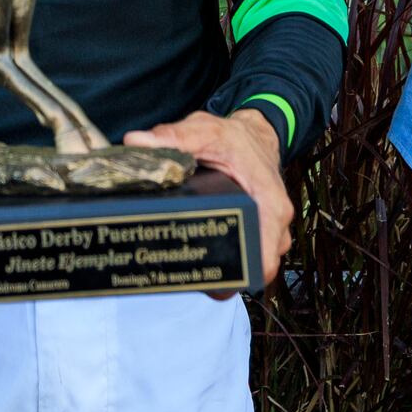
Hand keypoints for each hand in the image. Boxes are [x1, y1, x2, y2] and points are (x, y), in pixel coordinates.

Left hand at [126, 108, 292, 286]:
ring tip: (186, 262)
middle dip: (222, 275)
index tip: (206, 280)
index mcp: (270, 205)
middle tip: (183, 270)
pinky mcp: (259, 232)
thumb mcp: (204, 131)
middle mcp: (274, 223)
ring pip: (249, 263)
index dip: (237, 278)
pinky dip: (226, 256)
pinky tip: (197, 252)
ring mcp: (269, 231)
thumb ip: (172, 137)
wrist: (255, 135)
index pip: (263, 260)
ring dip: (224, 268)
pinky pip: (246, 253)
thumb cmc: (235, 138)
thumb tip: (136, 142)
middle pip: (253, 267)